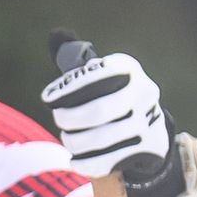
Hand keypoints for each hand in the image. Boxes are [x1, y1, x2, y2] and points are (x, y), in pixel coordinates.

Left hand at [40, 46, 171, 186]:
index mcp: (127, 68)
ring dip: (74, 142)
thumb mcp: (95, 75)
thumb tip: (56, 33)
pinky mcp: (147, 148)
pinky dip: (85, 163)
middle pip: (96, 112)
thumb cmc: (108, 97)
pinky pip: (107, 161)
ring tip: (69, 139)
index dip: (66, 89)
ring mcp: (149, 121)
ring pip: (99, 139)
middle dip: (67, 119)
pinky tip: (76, 159)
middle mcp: (144, 91)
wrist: (149, 131)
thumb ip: (73, 56)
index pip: (95, 75)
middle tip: (60, 121)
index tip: (48, 99)